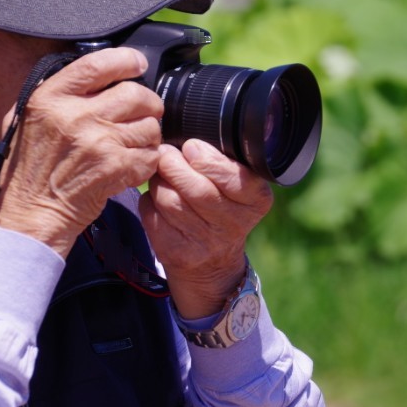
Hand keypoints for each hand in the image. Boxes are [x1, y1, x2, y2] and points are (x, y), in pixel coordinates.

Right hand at [0, 48, 163, 256]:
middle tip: (146, 112)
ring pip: (149, 125)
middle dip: (148, 103)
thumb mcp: (27, 119)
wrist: (30, 214)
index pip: (97, 64)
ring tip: (136, 143)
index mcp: (50, 98)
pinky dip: (148, 160)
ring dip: (149, 134)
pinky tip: (132, 164)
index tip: (137, 64)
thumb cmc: (28, 169)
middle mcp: (75, 116)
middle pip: (135, 93)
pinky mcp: (115, 168)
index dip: (125, 60)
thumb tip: (93, 76)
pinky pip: (150, 155)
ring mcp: (98, 142)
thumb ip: (56, 94)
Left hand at [139, 139, 272, 318]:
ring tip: (162, 174)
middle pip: (197, 188)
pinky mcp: (178, 254)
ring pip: (170, 200)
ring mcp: (206, 243)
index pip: (235, 178)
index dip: (208, 161)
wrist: (213, 264)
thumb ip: (223, 162)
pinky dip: (150, 201)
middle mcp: (236, 224)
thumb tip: (187, 141)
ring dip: (159, 181)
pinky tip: (157, 199)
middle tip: (166, 153)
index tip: (192, 148)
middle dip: (175, 165)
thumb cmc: (223, 208)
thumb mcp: (238, 185)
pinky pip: (153, 215)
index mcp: (257, 200)